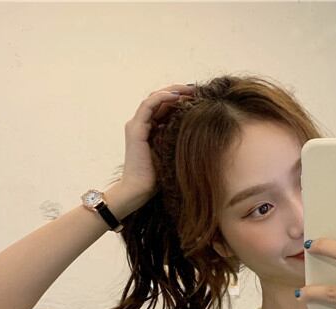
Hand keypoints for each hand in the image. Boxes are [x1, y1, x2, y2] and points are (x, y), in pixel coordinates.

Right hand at [118, 84, 195, 202]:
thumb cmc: (157, 179)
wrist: (139, 191)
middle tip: (197, 89)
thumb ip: (179, 142)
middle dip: (179, 92)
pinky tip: (177, 97)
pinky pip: (149, 106)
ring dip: (173, 91)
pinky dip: (162, 98)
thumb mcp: (173, 155)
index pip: (165, 108)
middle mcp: (142, 125)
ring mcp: (137, 125)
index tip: (199, 98)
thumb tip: (200, 134)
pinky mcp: (135, 129)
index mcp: (150, 130)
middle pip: (160, 100)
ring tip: (190, 90)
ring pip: (155, 99)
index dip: (181, 100)